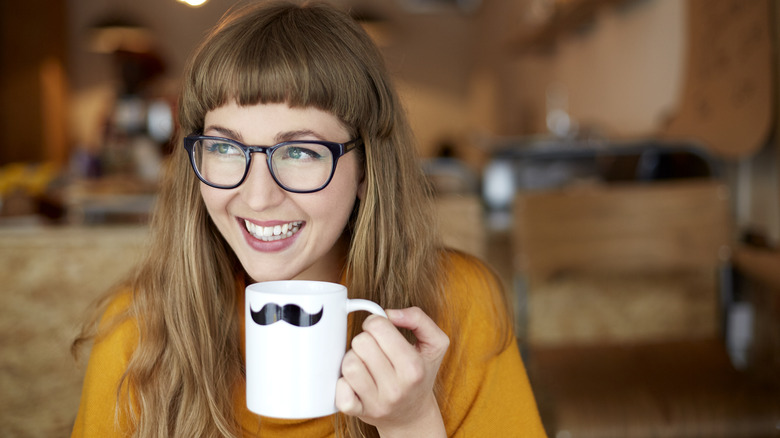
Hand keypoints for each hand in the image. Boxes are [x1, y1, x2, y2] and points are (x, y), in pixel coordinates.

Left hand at [335, 307, 449, 436]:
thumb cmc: (421, 374)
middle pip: (361, 343)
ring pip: (349, 364)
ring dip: (353, 359)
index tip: (380, 331)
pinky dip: (343, 382)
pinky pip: (339, 391)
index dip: (376, 322)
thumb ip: (418, 319)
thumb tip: (390, 313)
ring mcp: (376, 403)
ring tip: (365, 364)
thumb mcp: (434, 344)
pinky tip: (355, 381)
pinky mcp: (358, 413)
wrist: (412, 415)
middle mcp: (395, 388)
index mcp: (413, 368)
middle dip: (365, 339)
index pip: (378, 327)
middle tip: (374, 348)